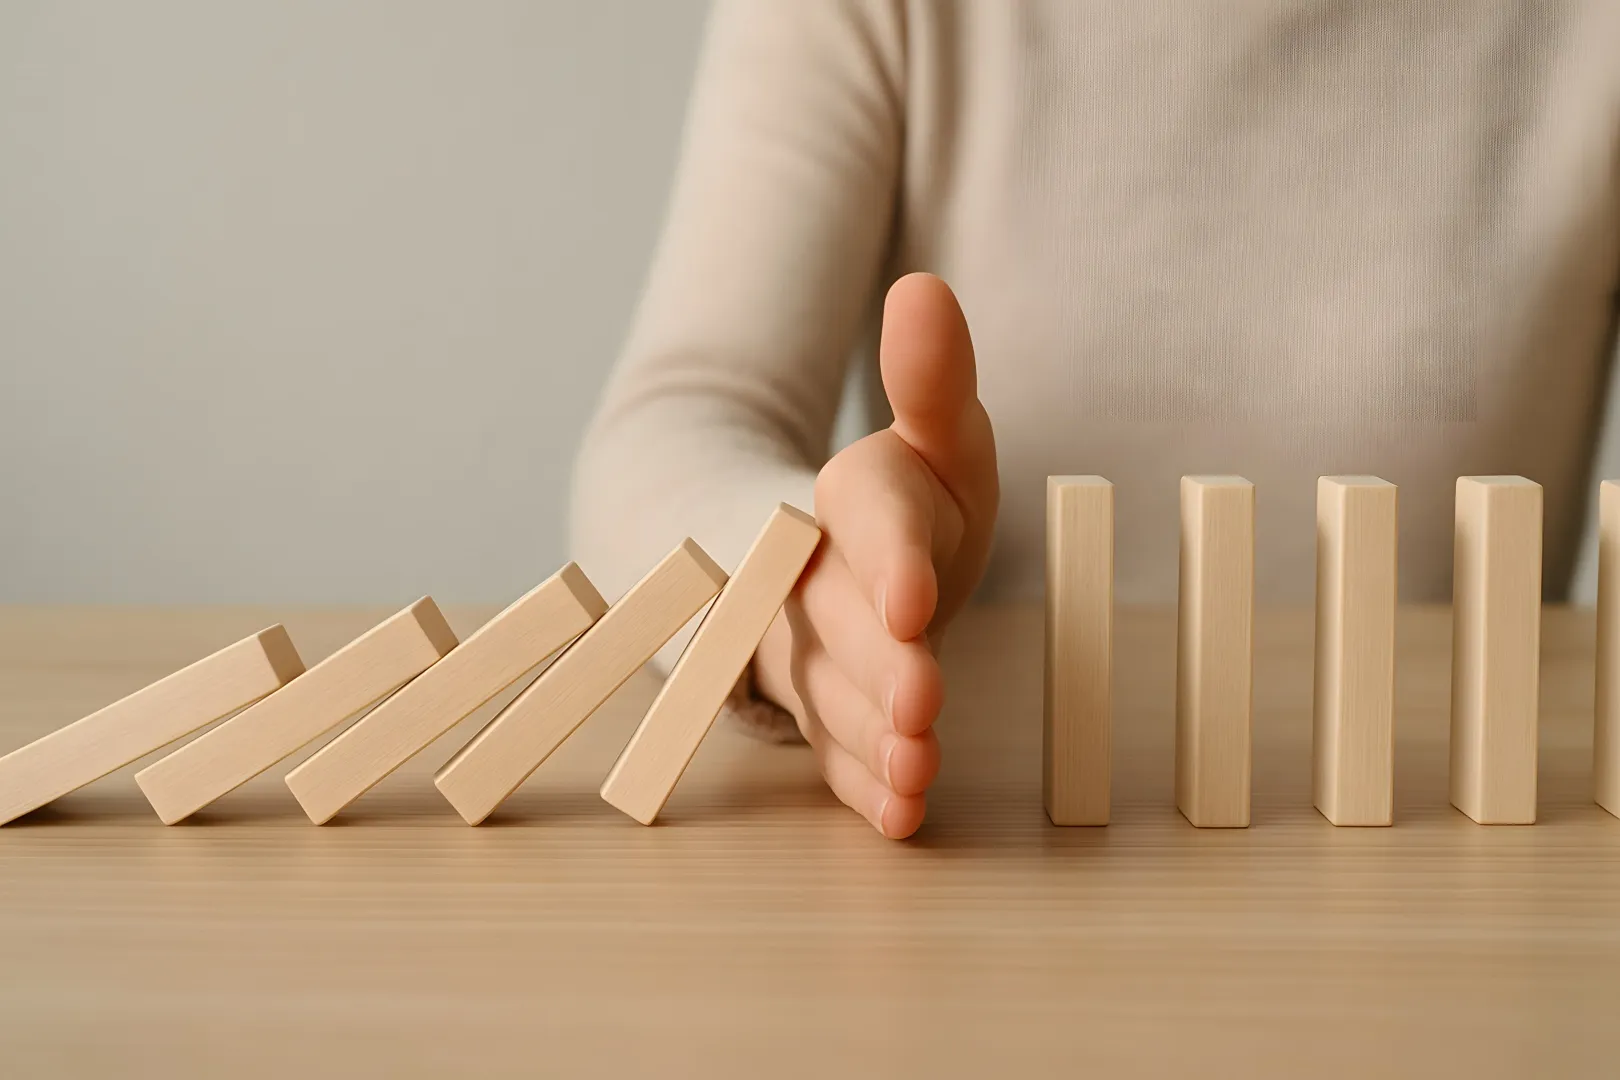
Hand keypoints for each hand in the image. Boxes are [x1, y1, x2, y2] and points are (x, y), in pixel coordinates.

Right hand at [753, 273, 998, 836]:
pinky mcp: (825, 711)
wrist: (854, 562)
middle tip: (921, 704)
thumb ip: (934, 380)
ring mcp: (813, 651)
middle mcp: (817, 579)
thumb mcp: (940, 437)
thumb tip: (924, 289)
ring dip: (872, 735)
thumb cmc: (916, 497)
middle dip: (879, 665)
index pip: (867, 526)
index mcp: (853, 501)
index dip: (888, 563)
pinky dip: (864, 785)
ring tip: (915, 770)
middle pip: (840, 623)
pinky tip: (901, 816)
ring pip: (832, 694)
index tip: (914, 599)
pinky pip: (835, 752)